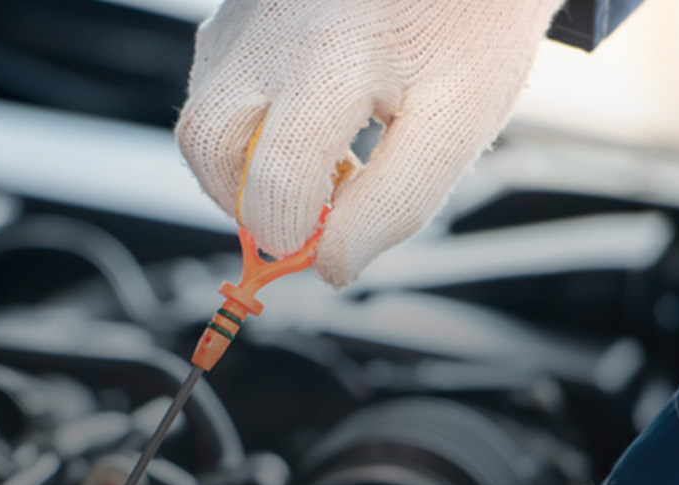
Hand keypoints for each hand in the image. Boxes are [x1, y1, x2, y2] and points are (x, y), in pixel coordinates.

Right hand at [176, 0, 566, 286]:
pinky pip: (218, 72)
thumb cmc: (475, 20)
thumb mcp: (458, 121)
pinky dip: (250, 113)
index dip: (294, 236)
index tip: (326, 247)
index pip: (274, 184)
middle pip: (206, 145)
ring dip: (243, 158)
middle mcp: (271, 29)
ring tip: (320, 160)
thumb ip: (394, 204)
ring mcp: (248, 7)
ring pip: (204, 108)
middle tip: (302, 216)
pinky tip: (310, 114)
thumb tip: (332, 264)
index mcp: (329, 61)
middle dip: (243, 200)